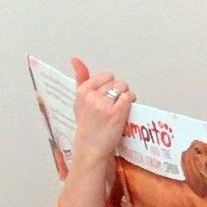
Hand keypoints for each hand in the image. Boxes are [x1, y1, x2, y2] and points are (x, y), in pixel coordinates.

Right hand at [68, 57, 133, 173]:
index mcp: (82, 92)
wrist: (91, 147)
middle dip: (118, 91)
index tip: (105, 98)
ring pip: (124, 88)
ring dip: (126, 96)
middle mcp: (92, 97)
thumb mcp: (79, 100)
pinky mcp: (117, 113)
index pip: (105, 76)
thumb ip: (80, 78)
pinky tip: (126, 110)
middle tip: (113, 105)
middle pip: (116, 82)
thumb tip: (75, 59)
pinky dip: (131, 101)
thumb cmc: (87, 124)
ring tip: (119, 108)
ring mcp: (104, 105)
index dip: (109, 86)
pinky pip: (129, 96)